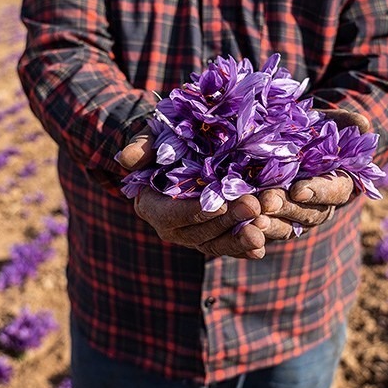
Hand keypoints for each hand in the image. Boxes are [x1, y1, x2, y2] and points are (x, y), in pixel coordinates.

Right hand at [116, 126, 268, 258]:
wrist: (178, 155)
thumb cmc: (164, 143)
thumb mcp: (151, 139)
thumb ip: (141, 146)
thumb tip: (125, 158)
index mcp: (152, 207)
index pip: (172, 214)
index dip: (195, 212)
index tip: (218, 205)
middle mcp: (172, 228)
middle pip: (200, 232)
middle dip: (228, 222)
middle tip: (254, 206)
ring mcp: (193, 236)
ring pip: (216, 244)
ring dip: (239, 240)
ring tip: (262, 231)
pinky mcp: (213, 238)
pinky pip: (228, 247)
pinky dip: (244, 248)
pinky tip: (262, 246)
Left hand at [258, 108, 370, 240]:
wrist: (284, 141)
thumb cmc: (311, 129)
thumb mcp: (326, 122)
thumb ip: (344, 123)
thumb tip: (363, 124)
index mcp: (338, 184)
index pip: (334, 191)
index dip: (318, 192)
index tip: (299, 189)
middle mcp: (319, 206)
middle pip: (308, 214)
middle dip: (287, 208)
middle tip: (267, 201)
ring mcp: (295, 218)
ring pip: (286, 228)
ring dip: (269, 224)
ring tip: (252, 218)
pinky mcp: (271, 223)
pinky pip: (264, 234)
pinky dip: (252, 233)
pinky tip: (239, 227)